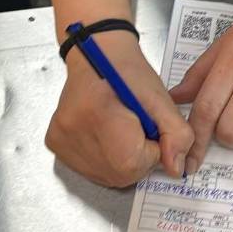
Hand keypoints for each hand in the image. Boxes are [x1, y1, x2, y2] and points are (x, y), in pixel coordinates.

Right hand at [46, 30, 193, 186]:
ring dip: (123, 161)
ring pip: (107, 176)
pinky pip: (92, 170)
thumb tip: (176, 169)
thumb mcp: (162, 99)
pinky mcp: (55, 144)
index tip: (149, 129)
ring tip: (121, 130)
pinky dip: (107, 160)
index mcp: (100, 115)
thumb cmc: (129, 72)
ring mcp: (61, 140)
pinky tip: (107, 135)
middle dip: (139, 158)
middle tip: (137, 129)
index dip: (151, 151)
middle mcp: (73, 131)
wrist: (98, 54)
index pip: (134, 162)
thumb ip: (176, 134)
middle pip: (121, 174)